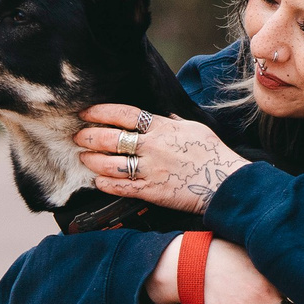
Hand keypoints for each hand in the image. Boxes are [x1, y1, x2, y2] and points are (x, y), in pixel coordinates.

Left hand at [79, 104, 249, 213]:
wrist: (225, 183)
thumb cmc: (213, 153)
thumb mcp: (194, 128)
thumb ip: (173, 121)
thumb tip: (163, 114)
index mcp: (162, 128)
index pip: (125, 114)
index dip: (102, 112)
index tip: (87, 113)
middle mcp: (153, 147)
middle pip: (112, 139)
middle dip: (89, 137)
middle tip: (78, 136)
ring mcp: (151, 170)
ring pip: (111, 164)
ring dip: (93, 161)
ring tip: (84, 158)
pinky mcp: (152, 191)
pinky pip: (122, 187)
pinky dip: (106, 184)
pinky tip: (98, 182)